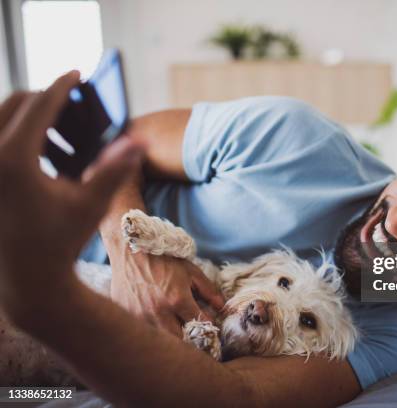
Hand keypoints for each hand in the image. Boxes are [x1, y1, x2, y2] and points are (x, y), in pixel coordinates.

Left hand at [0, 72, 143, 320]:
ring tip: (52, 124)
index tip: (76, 72)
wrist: (26, 278)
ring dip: (24, 112)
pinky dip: (11, 131)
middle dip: (43, 96)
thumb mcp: (91, 203)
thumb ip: (114, 168)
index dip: (62, 86)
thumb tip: (140, 141)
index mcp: (13, 160)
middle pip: (13, 102)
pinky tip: (34, 148)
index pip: (39, 104)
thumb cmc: (62, 241)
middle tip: (68, 98)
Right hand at [110, 249, 224, 337]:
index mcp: (177, 300)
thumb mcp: (191, 271)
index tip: (209, 325)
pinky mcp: (128, 318)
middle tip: (193, 333)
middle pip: (180, 341)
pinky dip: (153, 333)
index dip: (208, 327)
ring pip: (161, 340)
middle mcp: (158, 312)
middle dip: (190, 339)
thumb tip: (222, 308)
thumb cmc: (164, 259)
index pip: (200, 324)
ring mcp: (141, 317)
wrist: (131, 251)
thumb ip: (209, 290)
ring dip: (171, 338)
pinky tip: (157, 323)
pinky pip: (145, 333)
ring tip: (176, 329)